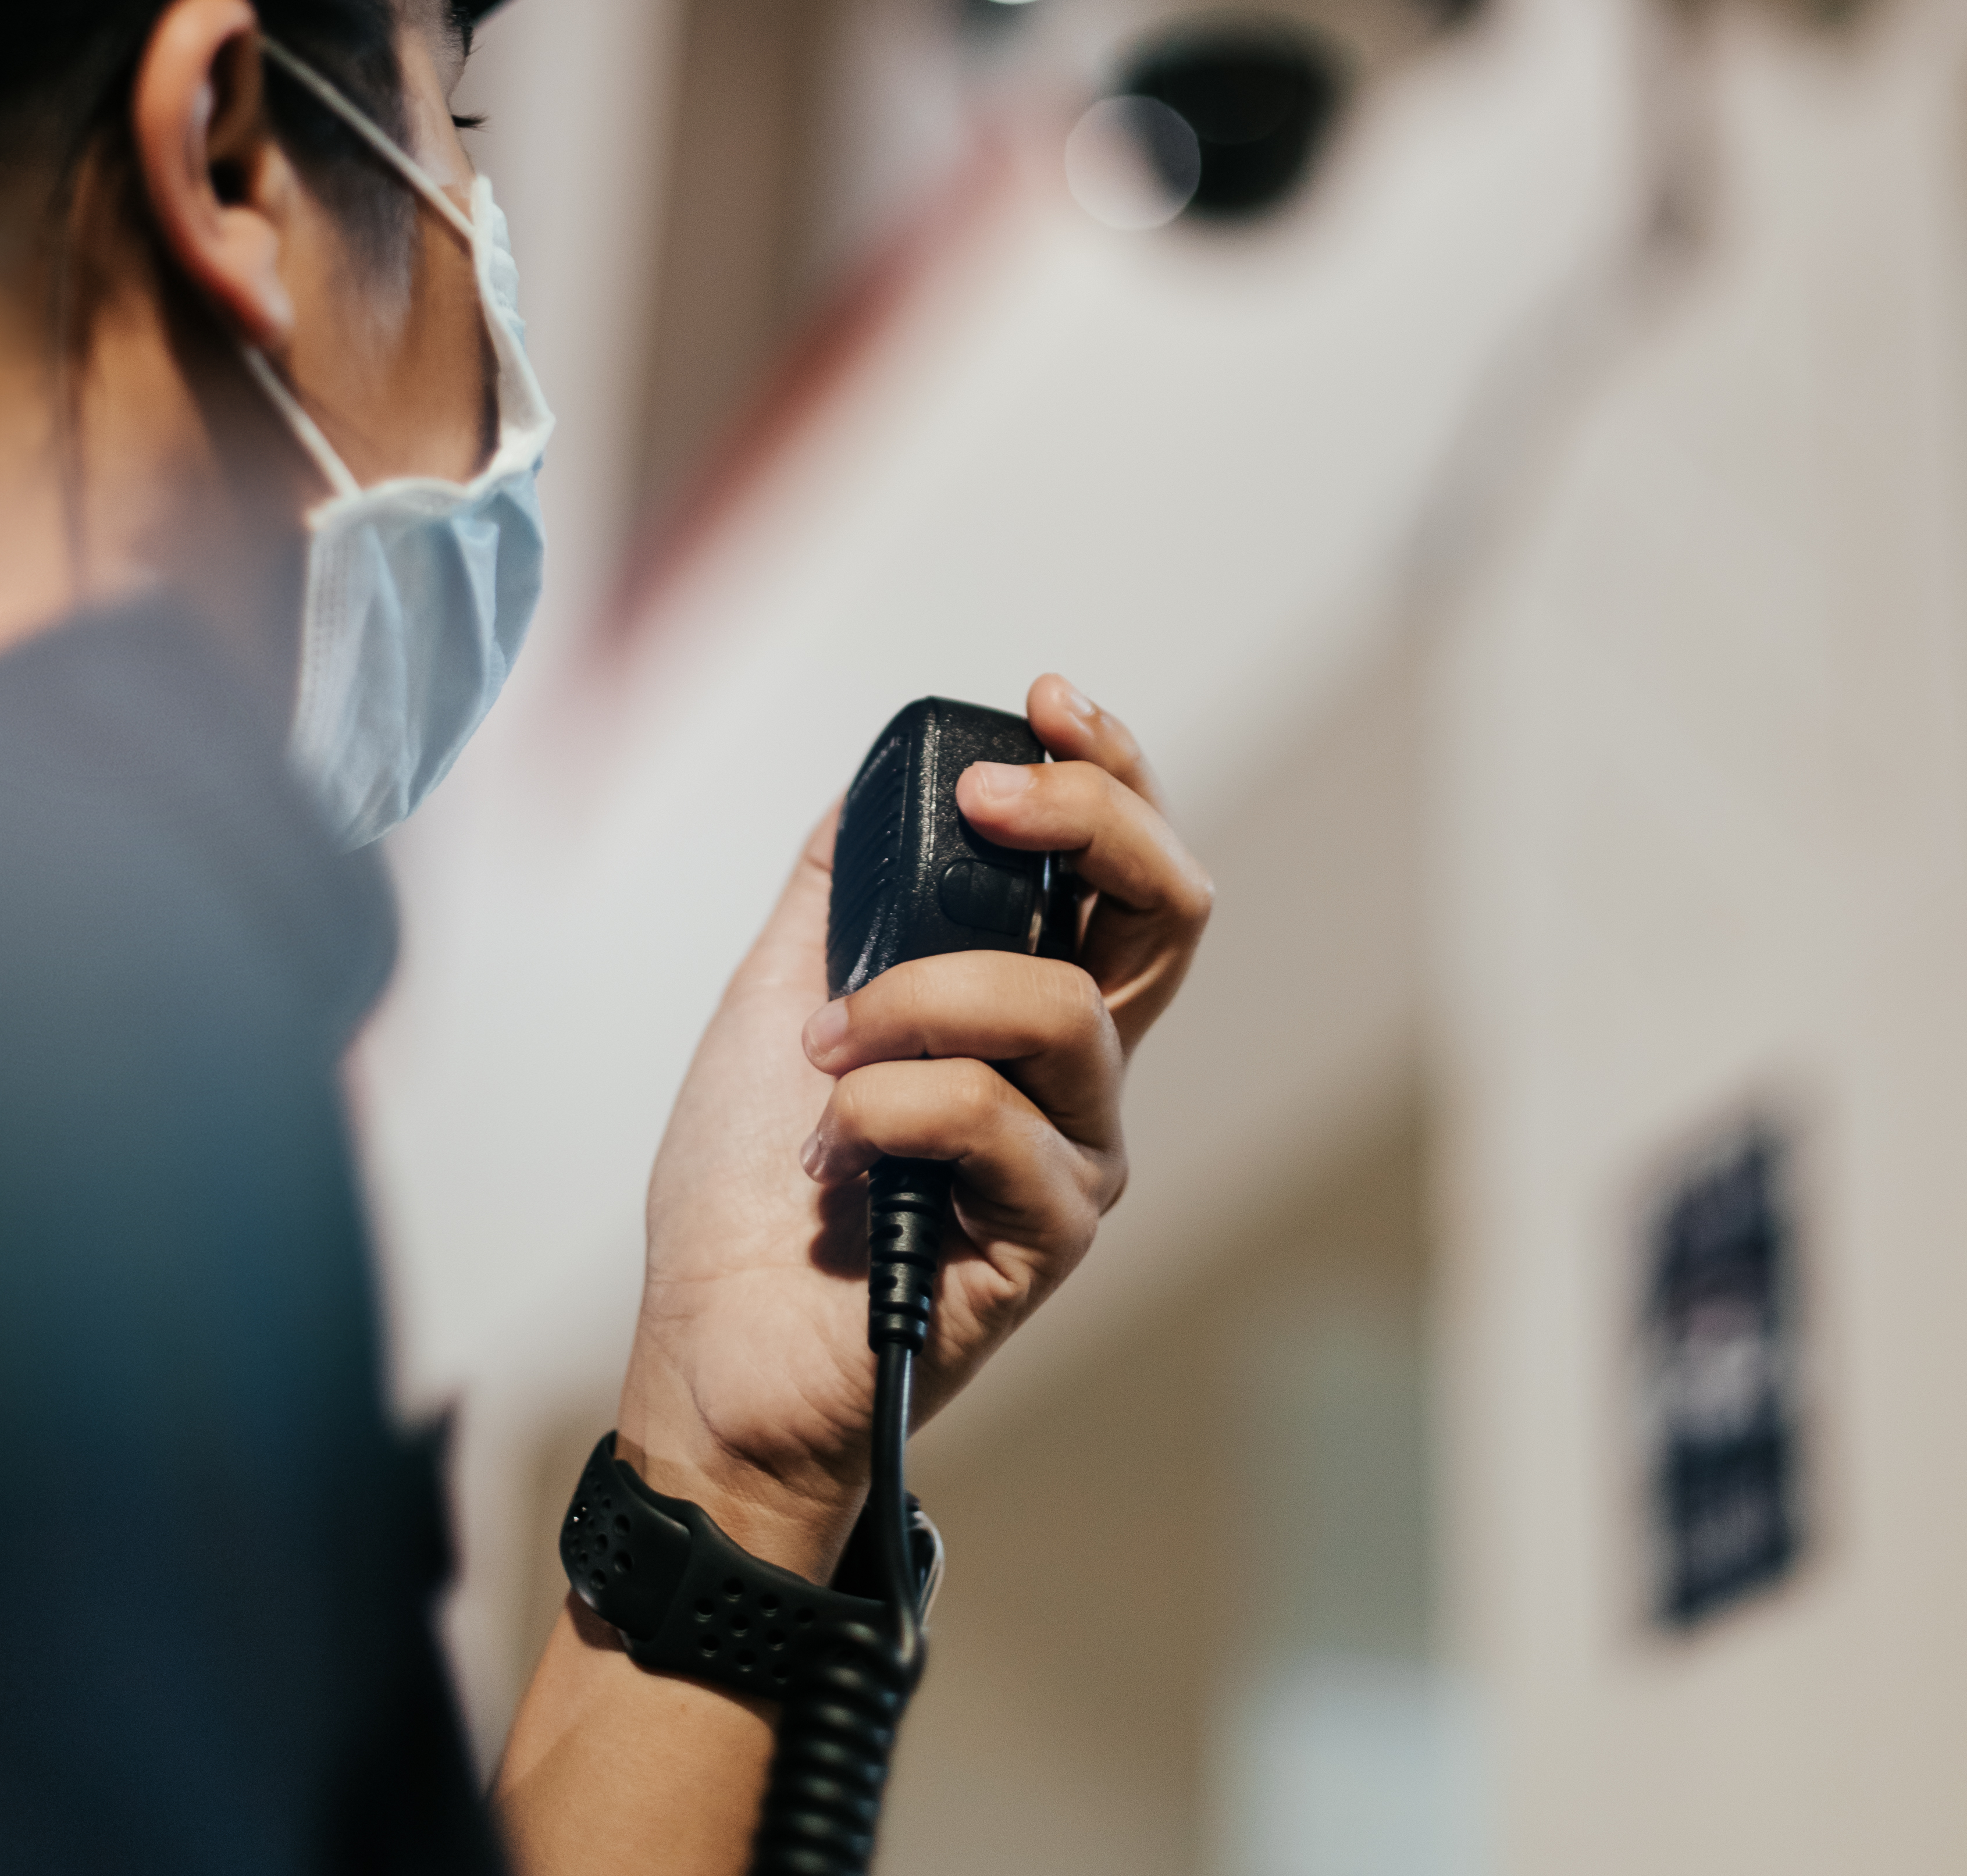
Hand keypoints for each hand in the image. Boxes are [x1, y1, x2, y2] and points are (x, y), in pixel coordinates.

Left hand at [614, 675, 1211, 1578]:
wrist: (712, 1346)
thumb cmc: (747, 1188)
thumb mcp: (780, 991)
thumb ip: (842, 889)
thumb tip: (883, 780)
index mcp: (1025, 1000)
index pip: (1121, 868)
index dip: (1109, 771)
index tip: (1044, 703)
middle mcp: (1076, 1066)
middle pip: (1171, 912)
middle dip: (1097, 819)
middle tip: (996, 802)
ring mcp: (1073, 1148)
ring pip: (1061, 1008)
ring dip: (920, 998)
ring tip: (823, 1043)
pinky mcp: (1047, 1230)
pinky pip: (988, 1115)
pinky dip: (887, 1108)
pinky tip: (825, 1151)